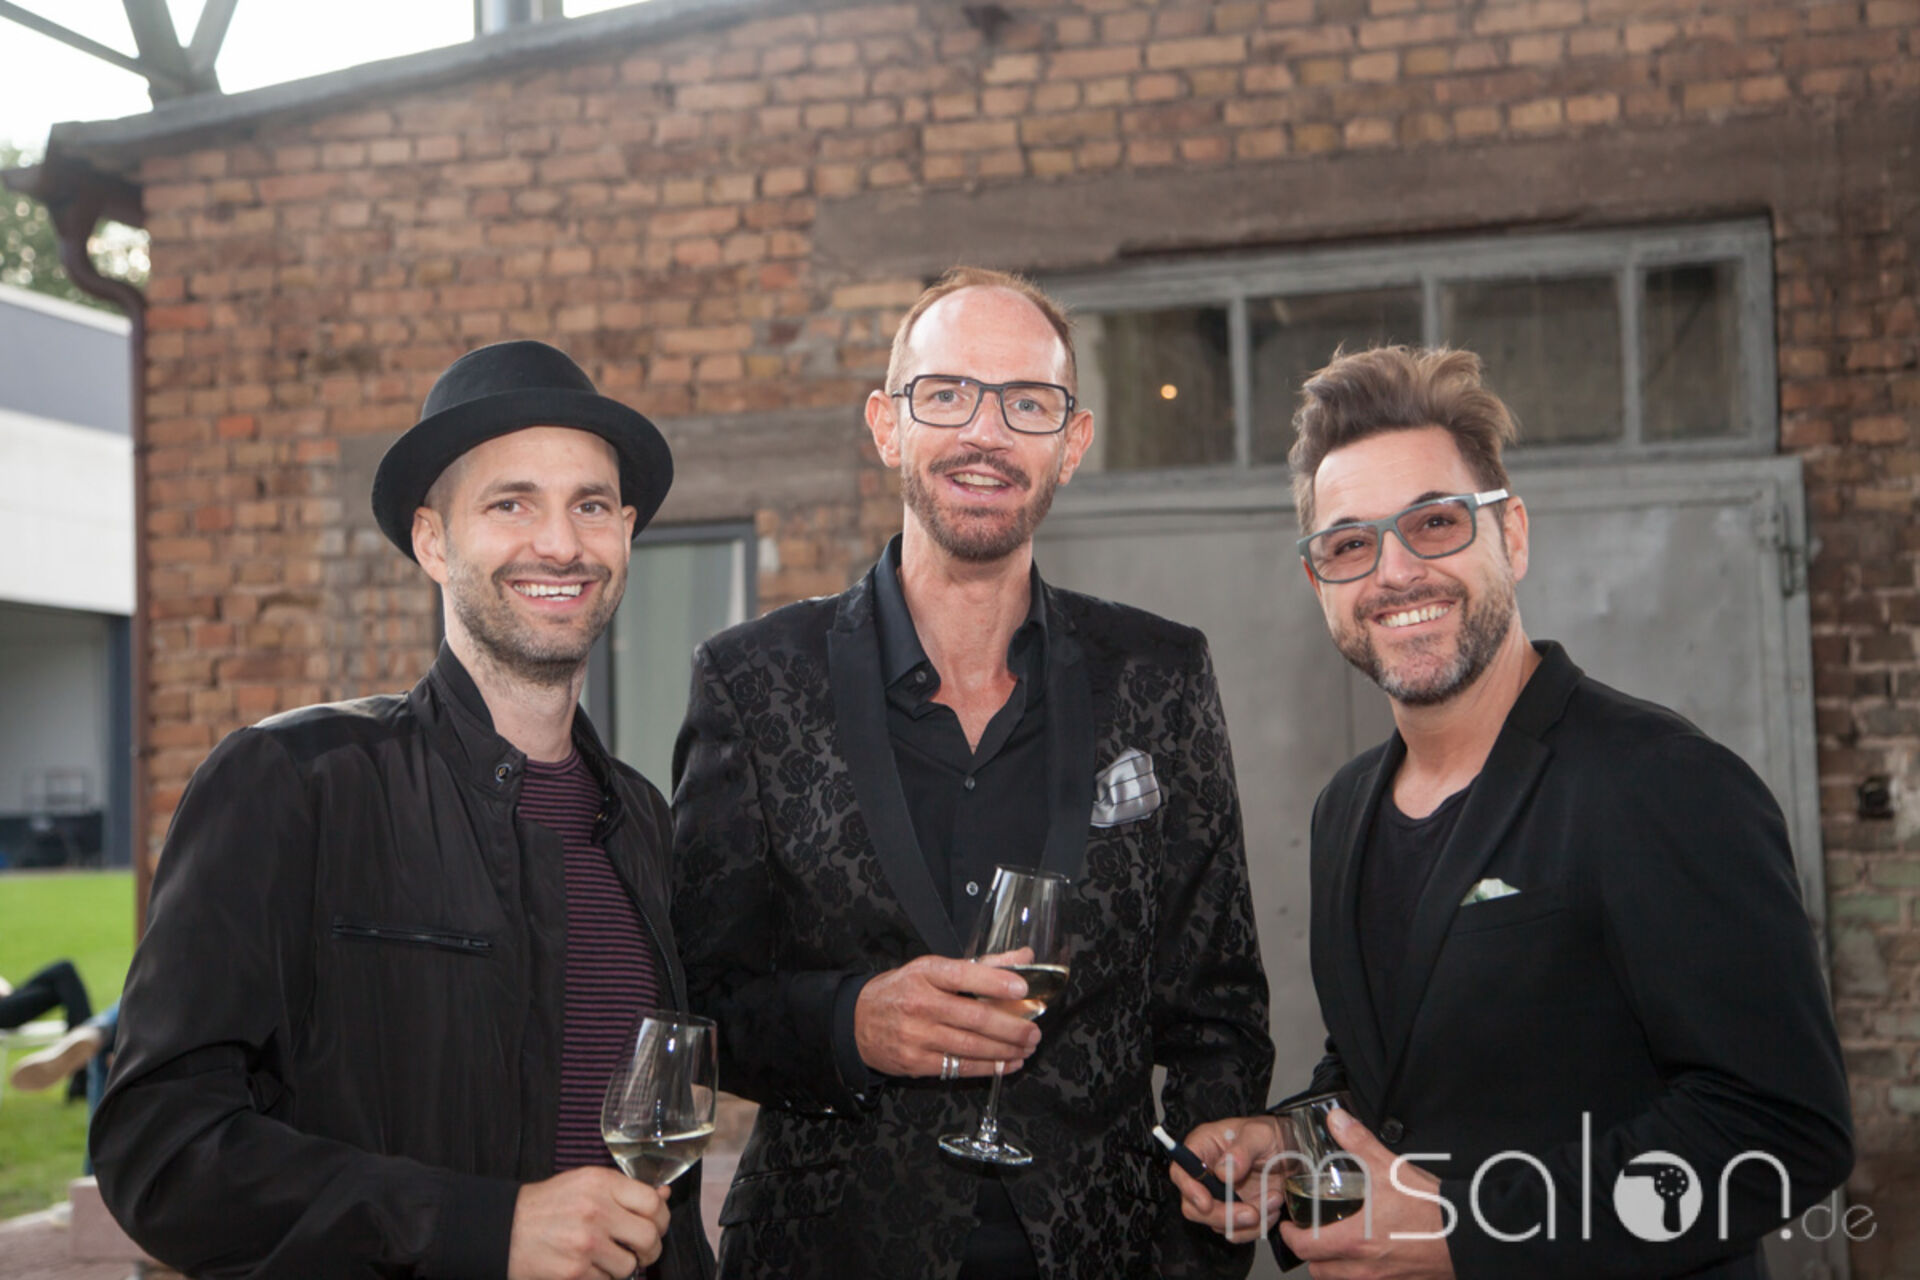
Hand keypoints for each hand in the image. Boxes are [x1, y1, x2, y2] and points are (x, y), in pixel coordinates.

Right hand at [507, 1167, 670, 1279]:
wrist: (504, 1228)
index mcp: (600, 1183)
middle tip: (642, 1250)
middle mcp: (595, 1211)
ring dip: (623, 1265)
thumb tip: (663, 1195)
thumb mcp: (585, 1184)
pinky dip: (601, 1277)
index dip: (661, 1217)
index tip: (657, 1225)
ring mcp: (585, 1243)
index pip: (652, 1202)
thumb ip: (624, 1190)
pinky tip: (587, 1266)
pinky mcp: (574, 1271)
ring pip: (630, 1264)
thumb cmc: (547, 1206)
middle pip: (649, 1236)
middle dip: (650, 1248)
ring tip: (607, 1258)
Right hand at [854, 950, 1041, 1077]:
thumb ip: (982, 966)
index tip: (1021, 988)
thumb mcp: (933, 969)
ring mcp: (917, 1036)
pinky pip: (959, 1067)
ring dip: (1004, 1050)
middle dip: (1010, 1027)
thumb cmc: (902, 991)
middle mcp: (920, 1003)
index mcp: (925, 974)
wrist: (857, 1021)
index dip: (994, 982)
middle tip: (1033, 1031)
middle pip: (973, 1017)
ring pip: (970, 1045)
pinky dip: (988, 1067)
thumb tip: (1024, 959)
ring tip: (1026, 1047)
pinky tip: (1008, 1063)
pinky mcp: (915, 1062)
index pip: (963, 975)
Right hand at [1171, 1115, 1288, 1240]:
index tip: (1206, 1202)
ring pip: (1217, 1224)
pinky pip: (1237, 1232)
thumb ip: (1242, 1150)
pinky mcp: (1236, 1211)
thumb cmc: (1273, 1134)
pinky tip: (1273, 1207)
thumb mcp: (1260, 1133)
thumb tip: (1223, 1172)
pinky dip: (1257, 1227)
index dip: (1188, 1189)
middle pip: (1194, 1206)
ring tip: (1274, 1199)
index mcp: (1203, 1148)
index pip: (1181, 1171)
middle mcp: (1207, 1174)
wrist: (1295, 1151)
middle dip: (1223, 1215)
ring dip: (1247, 1222)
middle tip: (1251, 1213)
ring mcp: (1220, 1196)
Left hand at [1279, 1109, 1453, 1279]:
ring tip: (1337, 1245)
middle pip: (1319, 1271)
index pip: (1304, 1247)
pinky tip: (1368, 1256)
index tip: (1290, 1223)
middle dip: (1311, 1254)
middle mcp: (1365, 1268)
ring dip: (1334, 1267)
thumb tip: (1336, 1120)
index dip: (1290, 1235)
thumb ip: (1358, 1143)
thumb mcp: (1390, 1168)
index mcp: (1355, 1240)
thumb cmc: (1431, 1208)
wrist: (1471, 1234)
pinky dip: (1360, 1275)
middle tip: (1312, 1233)